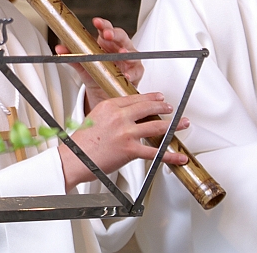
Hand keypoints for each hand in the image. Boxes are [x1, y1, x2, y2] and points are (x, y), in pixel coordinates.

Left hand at [55, 17, 143, 110]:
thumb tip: (59, 48)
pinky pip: (135, 71)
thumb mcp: (83, 64)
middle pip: (120, 36)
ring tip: (122, 53)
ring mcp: (129, 58)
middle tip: (107, 35)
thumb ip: (72, 56)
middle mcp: (119, 47)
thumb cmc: (97, 71)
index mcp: (106, 42)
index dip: (102, 24)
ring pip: (131, 51)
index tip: (96, 22)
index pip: (106, 28)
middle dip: (114, 34)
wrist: (104, 89)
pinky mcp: (135, 71)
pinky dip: (131, 74)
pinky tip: (126, 76)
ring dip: (126, 52)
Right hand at [57, 92, 188, 190]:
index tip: (159, 97)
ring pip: (156, 126)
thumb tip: (127, 114)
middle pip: (148, 108)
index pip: (136, 98)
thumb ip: (112, 113)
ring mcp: (126, 133)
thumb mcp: (95, 117)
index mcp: (110, 105)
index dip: (151, 98)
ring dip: (173, 125)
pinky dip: (170, 155)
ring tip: (182, 123)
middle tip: (171, 108)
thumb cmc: (82, 142)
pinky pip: (155, 153)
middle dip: (164, 107)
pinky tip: (179, 156)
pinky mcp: (129, 150)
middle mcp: (119, 116)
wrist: (74, 158)